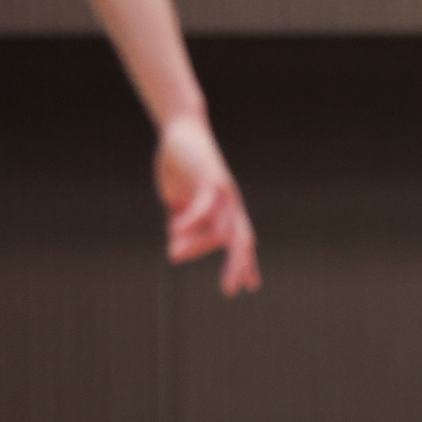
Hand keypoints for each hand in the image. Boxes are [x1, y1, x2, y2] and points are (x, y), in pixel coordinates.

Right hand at [155, 116, 260, 295]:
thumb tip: (177, 252)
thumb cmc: (183, 169)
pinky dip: (190, 221)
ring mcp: (223, 192)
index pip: (241, 242)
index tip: (248, 286)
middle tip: (231, 289)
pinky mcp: (210, 179)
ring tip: (173, 255)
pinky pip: (204, 206)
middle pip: (241, 240)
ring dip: (196, 245)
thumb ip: (182, 228)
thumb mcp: (181, 204)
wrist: (182, 133)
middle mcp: (231, 204)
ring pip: (220, 228)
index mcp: (227, 211)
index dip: (245, 264)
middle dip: (238, 265)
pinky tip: (174, 230)